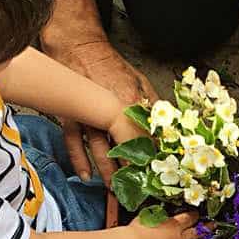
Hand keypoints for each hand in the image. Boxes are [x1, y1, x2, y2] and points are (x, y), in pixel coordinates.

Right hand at [44, 37, 159, 184]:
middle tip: (140, 191)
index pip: (146, 137)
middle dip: (133, 172)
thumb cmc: (109, 64)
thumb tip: (166, 124)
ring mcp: (89, 116)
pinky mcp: (72, 117)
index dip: (153, 157)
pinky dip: (80, 161)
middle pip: (125, 148)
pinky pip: (75, 144)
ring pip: (101, 151)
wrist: (79, 47)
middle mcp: (110, 112)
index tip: (160, 173)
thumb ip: (152, 104)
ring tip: (116, 190)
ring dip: (109, 173)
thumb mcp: (139, 80)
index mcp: (130, 104)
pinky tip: (87, 176)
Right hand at [129, 211, 205, 238]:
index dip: (195, 216)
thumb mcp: (148, 215)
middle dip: (206, 229)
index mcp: (173, 224)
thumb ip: (158, 214)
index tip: (197, 215)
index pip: (189, 218)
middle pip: (196, 233)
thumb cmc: (137, 229)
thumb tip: (162, 212)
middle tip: (212, 227)